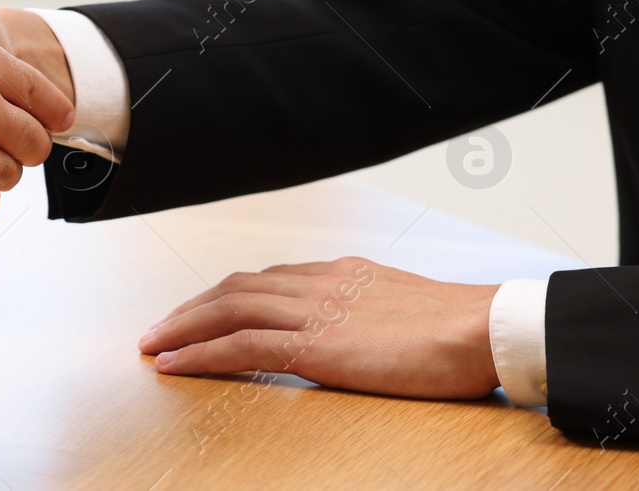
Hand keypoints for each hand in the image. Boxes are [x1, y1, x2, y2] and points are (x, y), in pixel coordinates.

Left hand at [139, 257, 501, 398]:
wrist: (488, 329)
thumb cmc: (464, 328)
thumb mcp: (408, 307)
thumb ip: (374, 310)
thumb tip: (365, 326)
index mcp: (342, 274)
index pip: (268, 278)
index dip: (227, 294)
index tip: (203, 309)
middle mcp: (319, 283)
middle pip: (235, 287)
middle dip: (192, 306)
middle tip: (160, 327)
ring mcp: (315, 312)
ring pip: (228, 310)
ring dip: (182, 326)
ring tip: (151, 344)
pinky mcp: (317, 346)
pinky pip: (242, 345)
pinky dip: (201, 352)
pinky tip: (174, 364)